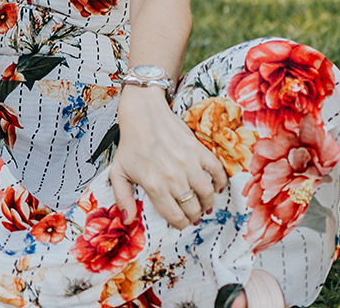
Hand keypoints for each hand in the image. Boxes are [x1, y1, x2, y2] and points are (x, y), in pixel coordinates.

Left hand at [109, 86, 227, 228]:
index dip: (180, 224)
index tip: (181, 223)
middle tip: (193, 215)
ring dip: (208, 204)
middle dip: (194, 216)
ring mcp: (187, 163)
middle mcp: (172, 177)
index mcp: (153, 184)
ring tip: (204, 205)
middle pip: (192, 208)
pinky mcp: (198, 150)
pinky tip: (215, 187)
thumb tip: (127, 220)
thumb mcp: (118, 171)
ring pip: (207, 194)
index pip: (175, 216)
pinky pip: (218, 171)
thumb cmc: (130, 143)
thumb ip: (122, 197)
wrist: (142, 114)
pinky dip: (220, 182)